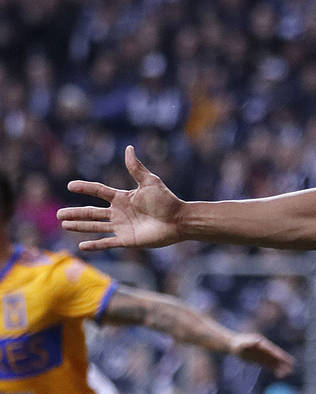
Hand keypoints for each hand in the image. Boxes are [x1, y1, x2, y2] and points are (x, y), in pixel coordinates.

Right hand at [58, 146, 184, 249]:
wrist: (179, 220)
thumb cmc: (166, 201)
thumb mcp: (150, 182)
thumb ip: (136, 168)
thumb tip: (129, 148)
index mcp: (122, 197)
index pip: (98, 191)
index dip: (85, 188)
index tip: (70, 185)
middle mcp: (119, 212)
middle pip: (91, 212)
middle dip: (75, 213)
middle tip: (59, 214)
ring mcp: (122, 227)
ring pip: (95, 226)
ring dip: (79, 226)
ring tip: (64, 225)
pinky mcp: (127, 240)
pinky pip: (107, 243)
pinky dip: (95, 245)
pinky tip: (81, 245)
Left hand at [230, 332, 295, 377]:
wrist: (234, 345)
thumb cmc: (238, 343)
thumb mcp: (243, 342)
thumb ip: (250, 342)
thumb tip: (258, 341)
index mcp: (264, 345)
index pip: (274, 351)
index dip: (281, 356)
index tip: (288, 359)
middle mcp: (266, 350)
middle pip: (277, 357)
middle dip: (284, 363)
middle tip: (291, 369)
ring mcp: (264, 355)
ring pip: (275, 363)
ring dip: (281, 368)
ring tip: (287, 374)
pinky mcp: (261, 361)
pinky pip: (270, 366)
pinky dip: (275, 370)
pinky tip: (279, 375)